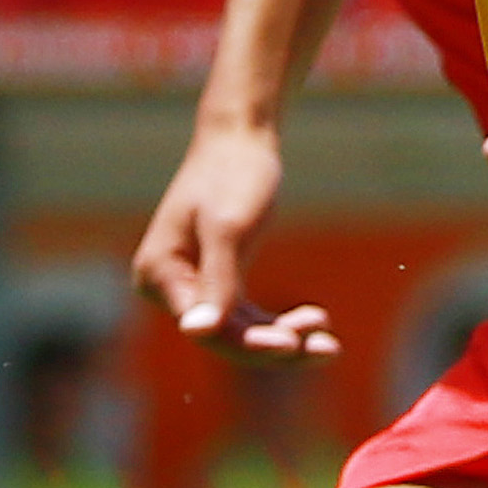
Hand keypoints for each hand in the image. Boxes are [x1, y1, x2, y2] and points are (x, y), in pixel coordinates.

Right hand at [132, 120, 340, 360]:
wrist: (241, 138)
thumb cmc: (232, 173)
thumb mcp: (228, 226)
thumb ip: (216, 280)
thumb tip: (197, 333)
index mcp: (158, 274)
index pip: (208, 327)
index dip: (251, 343)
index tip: (293, 345)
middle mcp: (169, 287)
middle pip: (225, 337)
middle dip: (276, 346)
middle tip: (327, 348)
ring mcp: (194, 287)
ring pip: (241, 332)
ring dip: (285, 340)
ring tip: (330, 345)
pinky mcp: (220, 281)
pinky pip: (249, 317)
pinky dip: (281, 324)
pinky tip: (318, 322)